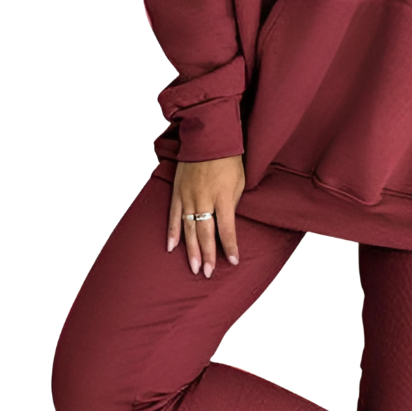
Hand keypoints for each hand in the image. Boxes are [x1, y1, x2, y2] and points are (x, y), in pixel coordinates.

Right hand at [167, 156, 244, 276]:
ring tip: (193, 267)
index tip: (233, 261)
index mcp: (223, 197)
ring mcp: (188, 196)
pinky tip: (171, 247)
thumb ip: (232, 204)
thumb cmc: (228, 159)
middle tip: (207, 273)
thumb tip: (227, 224)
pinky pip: (173, 215)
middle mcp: (204, 199)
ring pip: (188, 228)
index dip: (230, 246)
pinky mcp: (177, 192)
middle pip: (205, 233)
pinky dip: (172, 232)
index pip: (227, 228)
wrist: (208, 137)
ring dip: (191, 250)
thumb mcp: (239, 182)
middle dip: (207, 255)